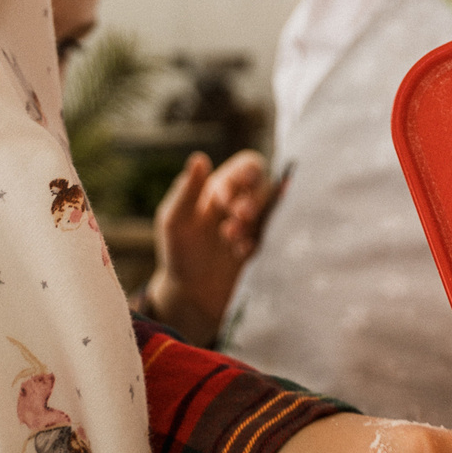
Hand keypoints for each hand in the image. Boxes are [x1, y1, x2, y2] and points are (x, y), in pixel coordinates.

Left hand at [142, 149, 275, 344]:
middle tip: (239, 215)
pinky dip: (260, 240)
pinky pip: (276, 234)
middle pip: (266, 184)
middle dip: (254, 198)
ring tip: (232, 238)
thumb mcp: (175, 221)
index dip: (243, 176)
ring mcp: (259, 223)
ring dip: (256, 219)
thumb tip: (199, 157)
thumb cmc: (180, 252)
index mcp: (223, 188)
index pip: (247, 166)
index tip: (222, 200)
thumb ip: (186, 192)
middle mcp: (245, 200)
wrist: (192, 295)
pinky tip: (240, 253)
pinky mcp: (267, 245)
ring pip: (274, 208)